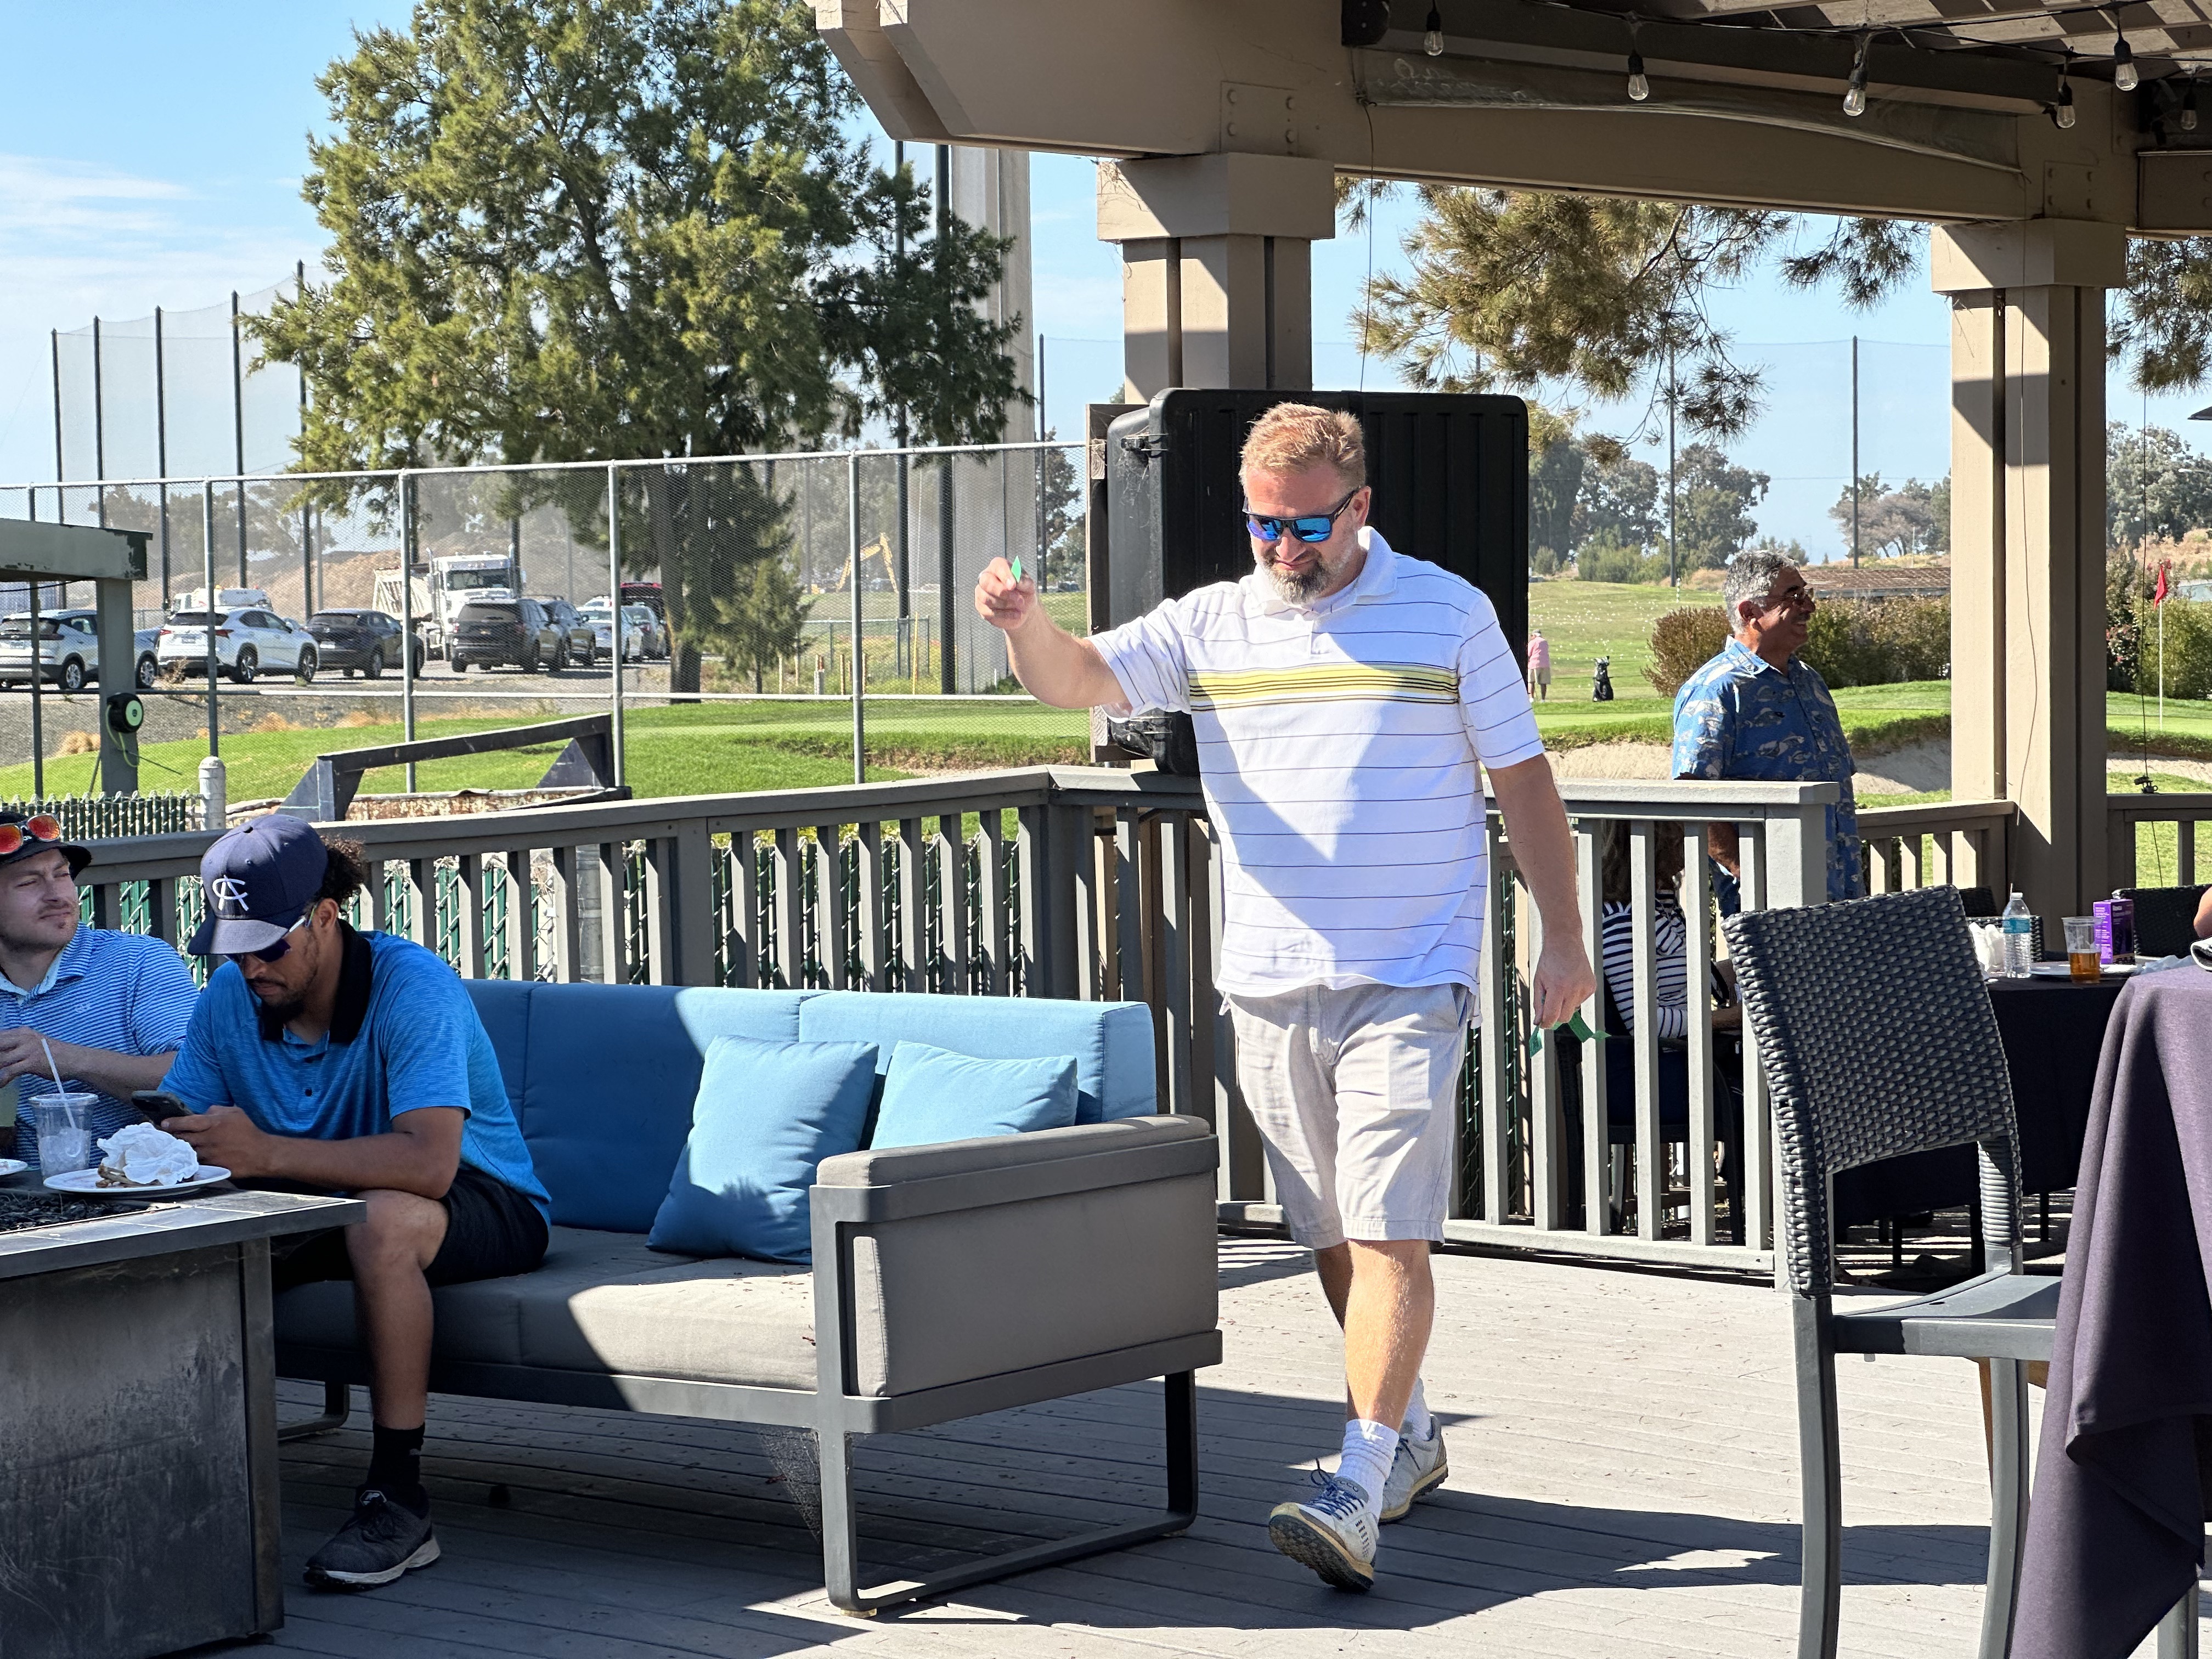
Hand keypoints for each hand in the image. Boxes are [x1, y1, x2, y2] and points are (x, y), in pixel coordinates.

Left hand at [0, 1029, 77, 1085]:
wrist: (76, 1060)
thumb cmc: (55, 1054)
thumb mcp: (34, 1043)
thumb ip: (18, 1045)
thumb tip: (3, 1053)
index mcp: (23, 1032)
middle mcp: (24, 1038)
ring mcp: (28, 1050)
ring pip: (0, 1058)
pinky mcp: (32, 1062)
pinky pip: (9, 1071)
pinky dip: (2, 1079)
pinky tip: (0, 1085)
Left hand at [161, 1105, 277, 1177]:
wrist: (260, 1154)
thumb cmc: (248, 1131)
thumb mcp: (235, 1113)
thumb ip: (217, 1110)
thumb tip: (202, 1112)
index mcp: (214, 1123)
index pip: (187, 1122)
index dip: (173, 1123)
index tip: (164, 1124)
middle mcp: (209, 1139)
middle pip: (183, 1138)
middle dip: (173, 1136)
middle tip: (166, 1136)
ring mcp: (209, 1154)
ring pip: (186, 1151)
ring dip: (180, 1149)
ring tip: (174, 1147)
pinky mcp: (211, 1166)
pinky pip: (194, 1162)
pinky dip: (189, 1159)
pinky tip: (186, 1158)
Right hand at [973, 557, 1035, 633]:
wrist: (1023, 609)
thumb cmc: (1024, 592)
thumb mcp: (1029, 586)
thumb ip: (1024, 582)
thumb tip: (1017, 581)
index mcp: (998, 566)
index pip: (998, 566)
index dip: (1005, 575)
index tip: (1013, 585)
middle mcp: (986, 577)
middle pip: (985, 582)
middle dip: (1002, 592)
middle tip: (1019, 599)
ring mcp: (981, 592)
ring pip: (986, 598)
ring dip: (1006, 604)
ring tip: (1020, 606)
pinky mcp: (981, 607)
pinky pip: (988, 611)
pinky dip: (1004, 614)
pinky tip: (1016, 614)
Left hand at [1528, 935, 1596, 1030]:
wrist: (1565, 943)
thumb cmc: (1549, 961)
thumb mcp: (1538, 981)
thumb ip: (1538, 1003)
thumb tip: (1539, 1022)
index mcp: (1558, 988)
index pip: (1553, 1016)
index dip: (1546, 1024)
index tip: (1543, 1024)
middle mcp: (1574, 989)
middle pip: (1565, 1018)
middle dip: (1556, 1016)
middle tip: (1550, 1007)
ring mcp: (1585, 988)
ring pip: (1573, 1009)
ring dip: (1565, 1004)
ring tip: (1561, 986)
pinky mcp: (1592, 987)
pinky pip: (1581, 1000)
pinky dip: (1574, 997)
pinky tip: (1570, 983)